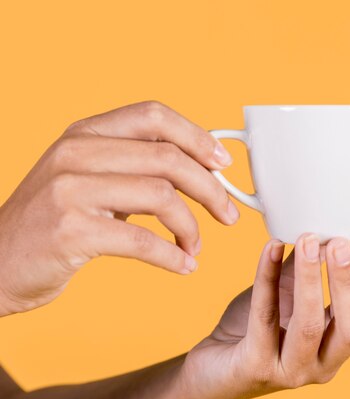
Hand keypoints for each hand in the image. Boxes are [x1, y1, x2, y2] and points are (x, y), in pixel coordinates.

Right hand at [0, 101, 238, 315]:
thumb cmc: (53, 222)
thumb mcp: (88, 178)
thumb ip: (134, 166)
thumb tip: (202, 168)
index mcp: (85, 133)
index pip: (154, 115)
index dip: (198, 137)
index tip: (223, 164)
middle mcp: (76, 153)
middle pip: (168, 158)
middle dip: (211, 189)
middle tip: (229, 214)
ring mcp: (70, 190)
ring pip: (162, 196)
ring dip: (192, 227)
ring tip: (197, 246)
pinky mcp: (70, 231)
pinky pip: (143, 242)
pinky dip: (173, 256)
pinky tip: (184, 266)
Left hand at [178, 234, 349, 398]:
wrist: (210, 370)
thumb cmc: (251, 332)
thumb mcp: (283, 297)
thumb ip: (302, 271)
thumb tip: (318, 230)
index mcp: (334, 348)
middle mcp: (321, 366)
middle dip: (346, 281)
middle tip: (339, 242)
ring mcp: (290, 372)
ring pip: (309, 325)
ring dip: (310, 278)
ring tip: (307, 241)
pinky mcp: (256, 368)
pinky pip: (265, 317)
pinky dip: (268, 277)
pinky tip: (271, 249)